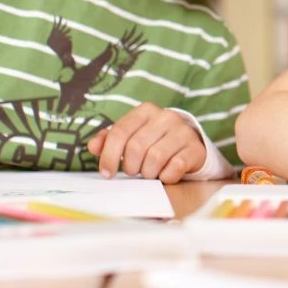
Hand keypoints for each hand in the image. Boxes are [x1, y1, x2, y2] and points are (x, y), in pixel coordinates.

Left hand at [88, 103, 206, 183]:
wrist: (189, 144)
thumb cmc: (154, 141)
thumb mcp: (131, 136)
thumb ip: (110, 140)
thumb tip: (92, 146)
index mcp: (146, 111)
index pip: (120, 131)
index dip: (109, 155)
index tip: (106, 172)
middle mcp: (166, 117)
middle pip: (136, 147)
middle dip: (130, 166)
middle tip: (133, 171)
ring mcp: (183, 132)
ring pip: (154, 158)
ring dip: (147, 173)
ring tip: (149, 172)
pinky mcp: (195, 149)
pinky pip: (174, 168)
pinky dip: (165, 177)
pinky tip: (165, 174)